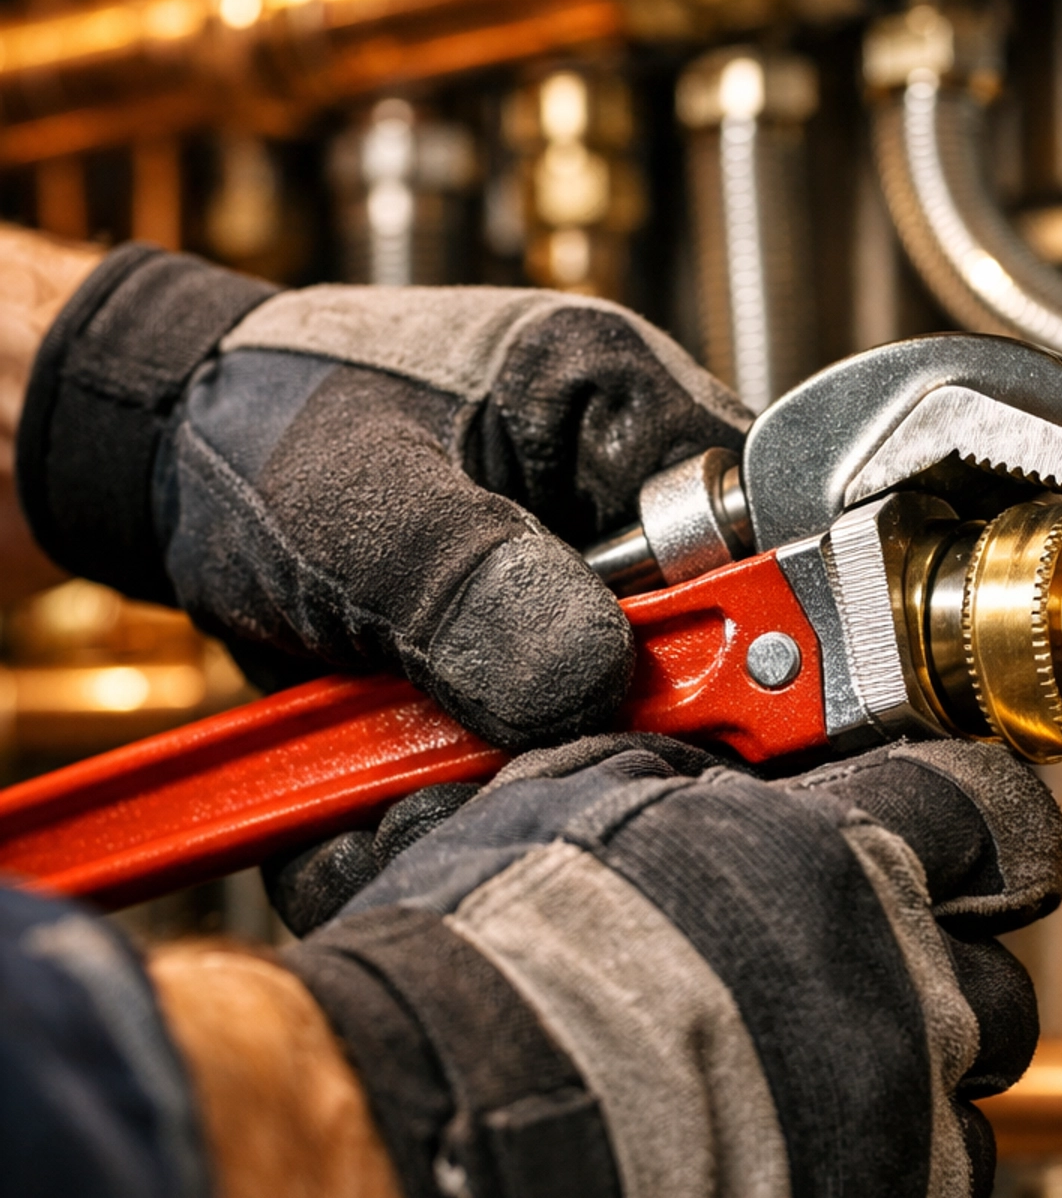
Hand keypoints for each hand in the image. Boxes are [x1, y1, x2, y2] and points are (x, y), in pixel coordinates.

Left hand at [17, 245, 749, 747]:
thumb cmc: (260, 425)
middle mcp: (620, 491)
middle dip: (598, 740)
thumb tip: (591, 687)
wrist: (169, 451)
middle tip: (496, 785)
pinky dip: (466, 799)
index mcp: (610, 395)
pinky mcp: (532, 650)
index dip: (740, 637)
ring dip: (515, 786)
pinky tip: (384, 802)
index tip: (670, 729)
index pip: (756, 527)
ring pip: (620, 722)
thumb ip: (470, 586)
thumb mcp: (354, 503)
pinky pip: (543, 746)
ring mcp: (582, 578)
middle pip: (707, 646)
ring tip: (404, 797)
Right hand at [278, 732, 1061, 1197]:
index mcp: (854, 870)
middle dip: (929, 992)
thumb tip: (705, 782)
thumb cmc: (495, 973)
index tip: (960, 844)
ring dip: (893, 1131)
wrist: (443, 1156)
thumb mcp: (577, 798)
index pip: (990, 816)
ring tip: (773, 1137)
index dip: (973, 827)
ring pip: (963, 1138)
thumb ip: (684, 781)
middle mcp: (912, 1006)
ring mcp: (908, 1158)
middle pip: (993, 988)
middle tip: (823, 1006)